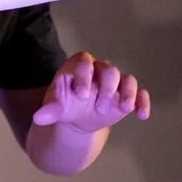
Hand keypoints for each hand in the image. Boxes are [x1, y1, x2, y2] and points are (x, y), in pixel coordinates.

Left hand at [32, 52, 150, 132]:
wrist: (76, 118)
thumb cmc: (64, 104)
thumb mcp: (55, 107)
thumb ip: (49, 110)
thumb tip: (38, 118)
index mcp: (79, 66)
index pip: (84, 64)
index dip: (84, 77)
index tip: (81, 95)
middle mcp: (99, 70)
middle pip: (109, 70)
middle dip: (106, 87)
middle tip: (99, 107)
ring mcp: (115, 83)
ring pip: (127, 80)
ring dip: (127, 94)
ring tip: (124, 108)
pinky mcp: (127, 96)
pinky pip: (140, 94)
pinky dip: (142, 103)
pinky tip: (142, 115)